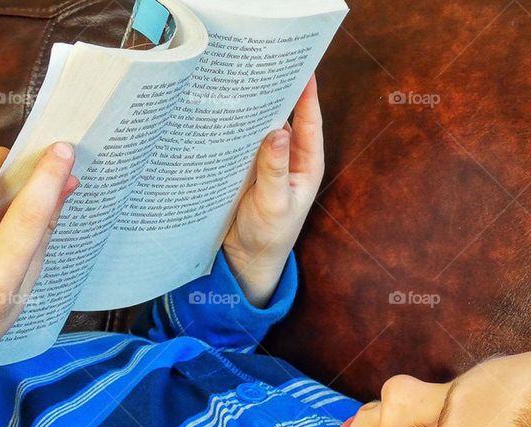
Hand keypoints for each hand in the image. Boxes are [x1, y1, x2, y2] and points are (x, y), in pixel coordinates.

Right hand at [222, 74, 324, 306]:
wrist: (245, 260)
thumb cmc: (269, 236)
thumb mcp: (274, 205)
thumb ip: (274, 170)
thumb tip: (276, 131)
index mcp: (306, 164)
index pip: (311, 121)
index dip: (307, 93)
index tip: (302, 65)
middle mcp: (288, 157)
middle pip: (285, 116)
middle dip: (275, 91)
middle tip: (261, 63)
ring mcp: (266, 160)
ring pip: (260, 125)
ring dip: (251, 107)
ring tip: (237, 79)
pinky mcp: (245, 166)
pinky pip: (240, 140)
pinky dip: (233, 126)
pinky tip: (219, 109)